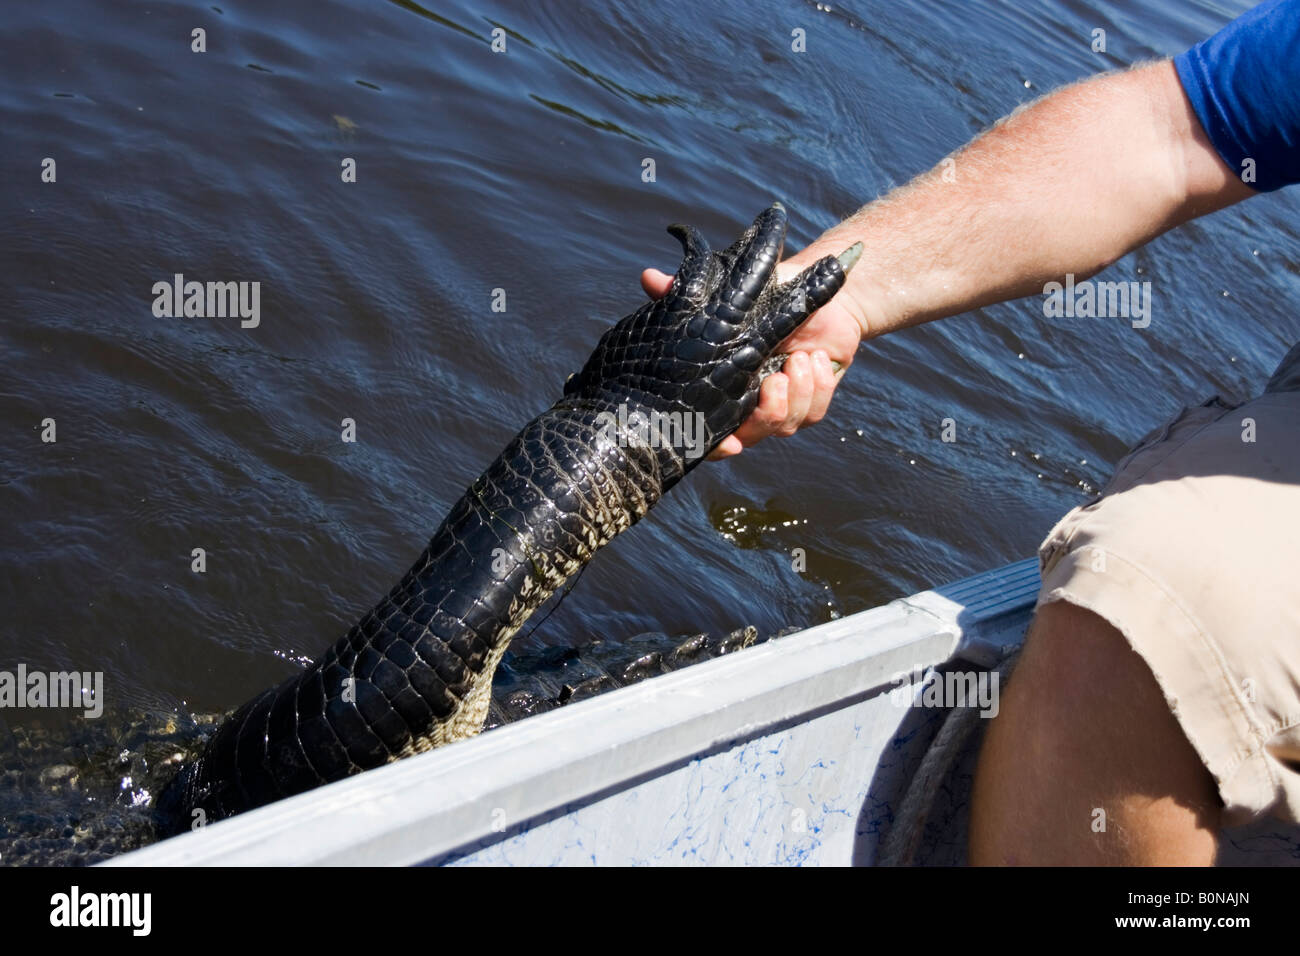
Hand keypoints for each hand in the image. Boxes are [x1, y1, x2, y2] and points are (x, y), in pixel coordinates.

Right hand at [639, 259, 862, 459]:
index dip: (716, 447)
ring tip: (799, 358)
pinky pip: (815, 411)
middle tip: (776, 380)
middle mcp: (750, 407)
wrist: (810, 296)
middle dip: (767, 413)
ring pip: (786, 424)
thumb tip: (648, 277)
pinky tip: (817, 358)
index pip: (711, 434)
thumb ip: (680, 292)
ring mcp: (782, 408)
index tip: (730, 446)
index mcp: (723, 392)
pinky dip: (819, 384)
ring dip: (798, 391)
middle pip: (753, 435)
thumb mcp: (720, 297)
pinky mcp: (812, 403)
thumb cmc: (759, 301)